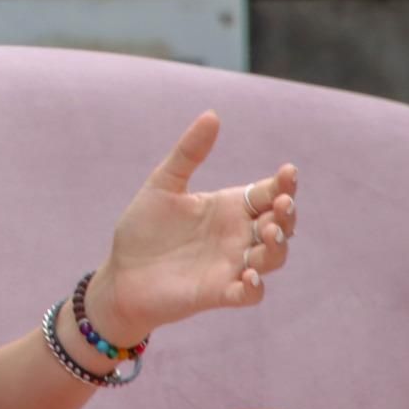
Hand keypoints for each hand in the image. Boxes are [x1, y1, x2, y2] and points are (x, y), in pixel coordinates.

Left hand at [85, 112, 299, 341]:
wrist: (120, 273)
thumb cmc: (143, 228)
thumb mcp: (163, 184)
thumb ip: (188, 153)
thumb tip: (212, 114)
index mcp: (229, 207)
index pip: (268, 193)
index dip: (284, 184)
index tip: (288, 172)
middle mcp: (237, 236)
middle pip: (280, 224)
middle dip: (286, 214)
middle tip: (281, 203)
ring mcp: (232, 265)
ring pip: (273, 257)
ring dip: (276, 246)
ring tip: (268, 233)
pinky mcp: (219, 293)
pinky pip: (249, 293)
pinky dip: (255, 286)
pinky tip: (249, 275)